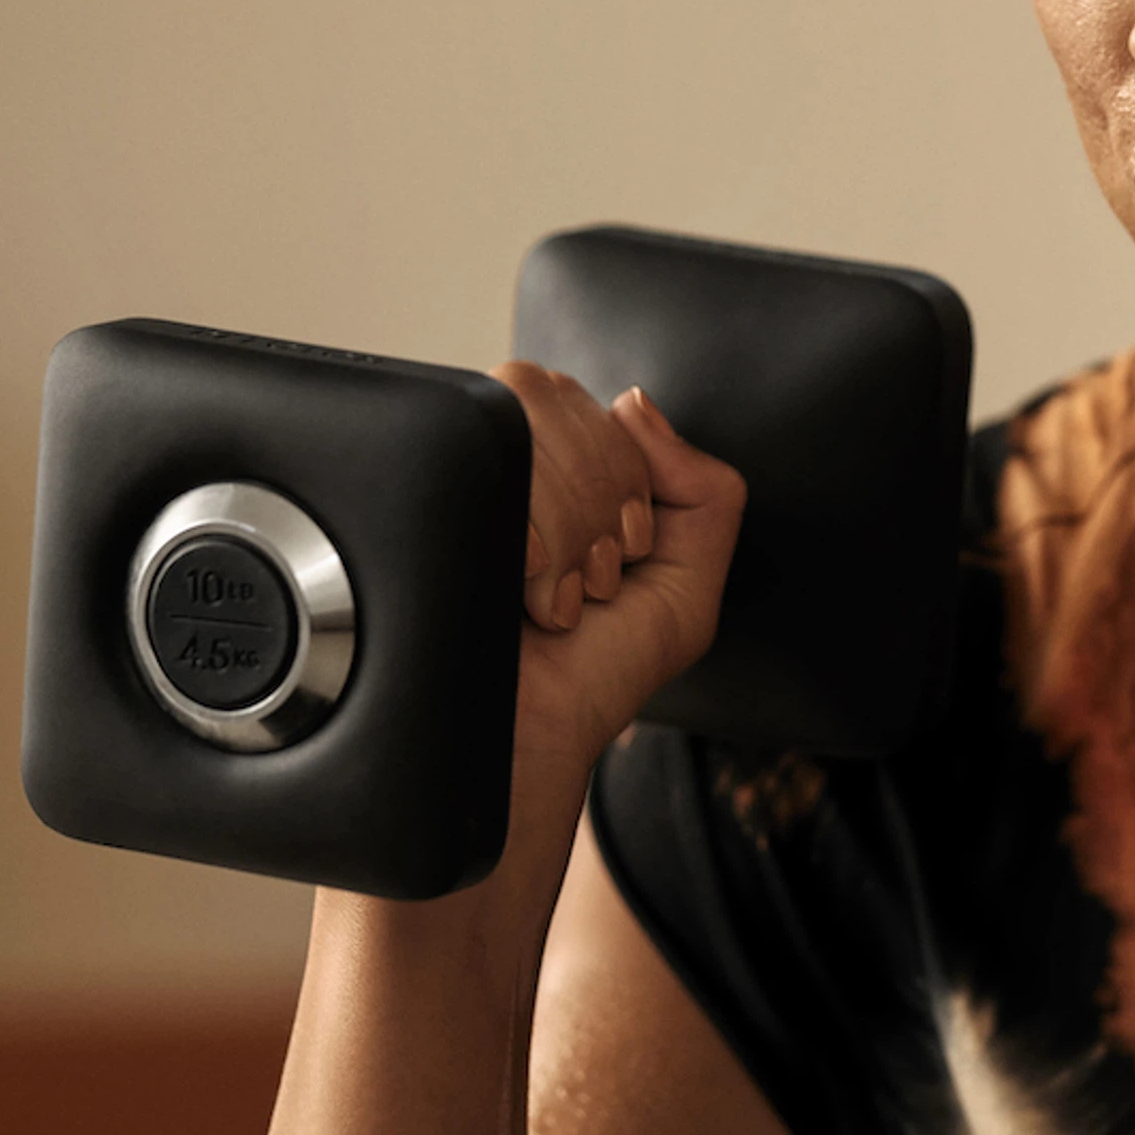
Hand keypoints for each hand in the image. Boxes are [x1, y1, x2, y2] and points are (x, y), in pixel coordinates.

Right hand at [485, 362, 745, 872]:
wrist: (521, 732)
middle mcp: (511, 465)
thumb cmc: (595, 673)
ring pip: (536, 430)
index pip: (615, 416)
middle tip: (585, 586)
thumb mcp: (688, 586)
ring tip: (552, 592)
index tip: (619, 565)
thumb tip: (633, 403)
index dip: (633, 494)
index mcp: (570, 475)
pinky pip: (501, 460)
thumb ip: (706, 489)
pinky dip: (537, 539)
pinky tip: (526, 587)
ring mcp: (464, 474)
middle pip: (578, 415)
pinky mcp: (428, 493)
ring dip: (568, 531)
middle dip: (602, 514)